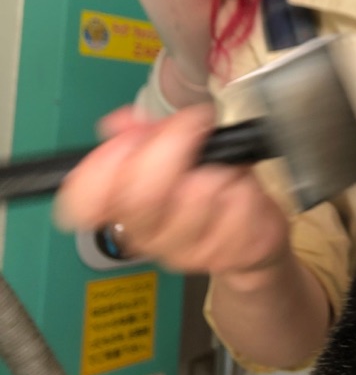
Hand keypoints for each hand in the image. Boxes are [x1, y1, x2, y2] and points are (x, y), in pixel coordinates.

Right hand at [55, 104, 289, 275]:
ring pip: (197, 196)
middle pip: (141, 196)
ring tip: (223, 168)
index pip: (84, 202)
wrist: (252, 231)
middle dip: (171, 147)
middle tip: (193, 125)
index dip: (104, 164)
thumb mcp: (174, 152)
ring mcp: (188, 252)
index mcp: (122, 210)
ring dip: (217, 168)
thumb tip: (121, 122)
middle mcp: (148, 236)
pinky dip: (246, 185)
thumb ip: (145, 133)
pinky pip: (238, 204)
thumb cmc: (207, 184)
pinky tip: (242, 188)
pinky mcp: (230, 253)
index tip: (134, 136)